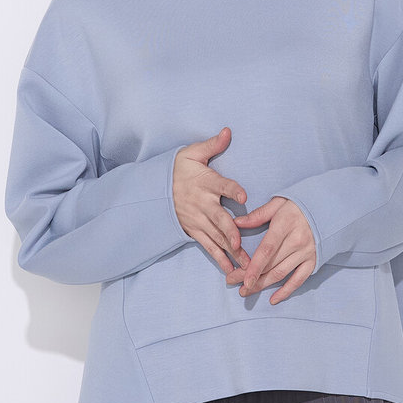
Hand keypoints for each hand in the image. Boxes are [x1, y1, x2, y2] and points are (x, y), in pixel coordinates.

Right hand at [172, 127, 250, 274]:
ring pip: (217, 237)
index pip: (221, 185)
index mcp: (206, 182)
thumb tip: (227, 131)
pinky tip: (231, 271)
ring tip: (245, 265)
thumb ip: (212, 145)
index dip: (232, 190)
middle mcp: (203, 203)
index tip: (244, 196)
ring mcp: (198, 219)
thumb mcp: (193, 153)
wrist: (156, 187)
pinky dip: (219, 259)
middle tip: (240, 244)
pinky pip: (208, 246)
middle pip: (219, 219)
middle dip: (230, 232)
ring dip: (231, 251)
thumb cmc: (179, 168)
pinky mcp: (194, 230)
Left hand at [226, 197, 315, 304]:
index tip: (241, 278)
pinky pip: (299, 280)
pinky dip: (286, 291)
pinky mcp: (313, 261)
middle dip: (251, 277)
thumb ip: (258, 215)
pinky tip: (273, 299)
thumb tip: (236, 223)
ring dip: (263, 285)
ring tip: (246, 291)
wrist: (328, 208)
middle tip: (232, 282)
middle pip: (271, 265)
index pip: (267, 250)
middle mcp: (296, 241)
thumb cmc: (299, 205)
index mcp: (285, 225)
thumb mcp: (278, 203)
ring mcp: (306, 253)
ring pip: (282, 274)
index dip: (254, 266)